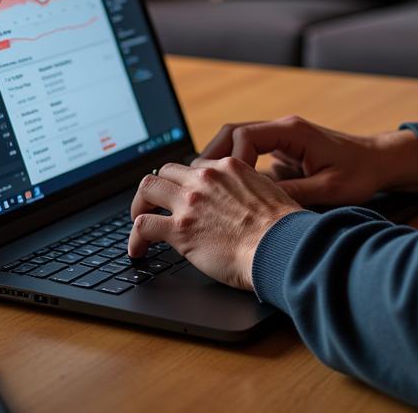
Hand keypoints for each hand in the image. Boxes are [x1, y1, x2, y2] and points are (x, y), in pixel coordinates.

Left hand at [128, 158, 301, 290]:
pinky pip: (143, 225)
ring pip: (148, 188)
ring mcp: (190, 201)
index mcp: (229, 167)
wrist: (279, 245)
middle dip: (158, 188)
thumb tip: (247, 200)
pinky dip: (135, 239)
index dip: (187, 183)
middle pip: (167, 171)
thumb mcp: (269, 191)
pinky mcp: (179, 228)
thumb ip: (250, 189)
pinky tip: (138, 251)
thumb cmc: (282, 228)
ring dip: (140, 205)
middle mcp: (206, 178)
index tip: (184, 197)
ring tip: (138, 221)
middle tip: (155, 205)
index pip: (195, 166)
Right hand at [194, 115, 417, 206]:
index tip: (225, 186)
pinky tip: (227, 192)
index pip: (245, 136)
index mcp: (292, 132)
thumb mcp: (330, 189)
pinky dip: (234, 168)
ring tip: (204, 189)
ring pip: (237, 141)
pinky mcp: (283, 151)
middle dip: (211, 156)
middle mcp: (282, 129)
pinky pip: (249, 153)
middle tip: (196, 184)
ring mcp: (281, 138)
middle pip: (232, 132)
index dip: (229, 160)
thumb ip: (294, 194)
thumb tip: (261, 208)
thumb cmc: (361, 173)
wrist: (381, 161)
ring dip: (220, 162)